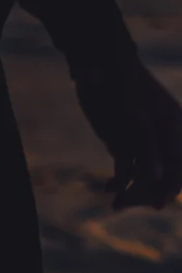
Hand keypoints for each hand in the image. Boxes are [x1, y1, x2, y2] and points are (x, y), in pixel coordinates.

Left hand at [74, 54, 181, 209]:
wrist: (99, 68)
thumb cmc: (122, 87)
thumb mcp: (136, 118)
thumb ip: (147, 148)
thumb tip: (157, 178)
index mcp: (174, 129)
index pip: (180, 166)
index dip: (171, 186)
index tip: (157, 204)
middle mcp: (162, 138)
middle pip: (162, 175)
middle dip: (146, 192)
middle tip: (123, 203)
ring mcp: (143, 142)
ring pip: (144, 176)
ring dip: (131, 191)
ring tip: (114, 202)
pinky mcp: (124, 144)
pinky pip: (127, 170)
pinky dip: (119, 182)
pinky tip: (108, 189)